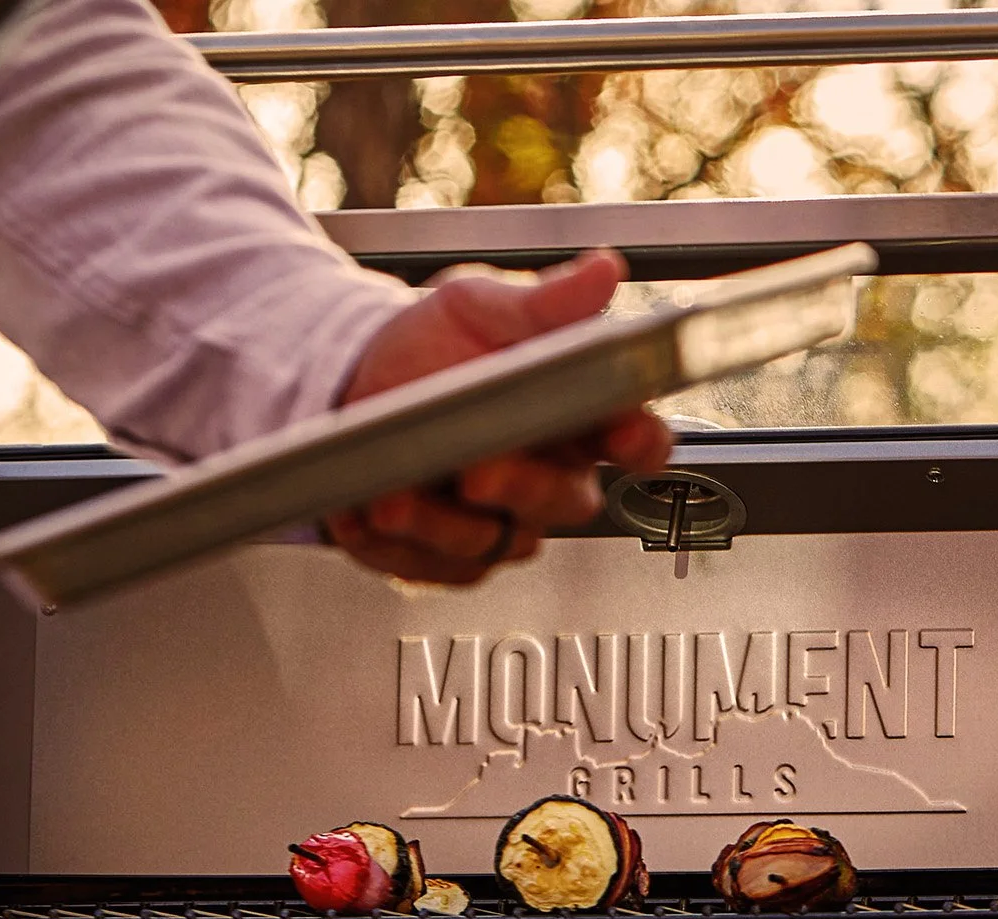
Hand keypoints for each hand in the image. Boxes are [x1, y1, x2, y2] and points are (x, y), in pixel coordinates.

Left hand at [325, 247, 672, 584]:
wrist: (356, 378)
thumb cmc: (435, 343)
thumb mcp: (484, 307)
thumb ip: (546, 301)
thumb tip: (604, 271)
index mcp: (577, 418)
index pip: (640, 441)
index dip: (640, 443)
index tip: (622, 435)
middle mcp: (549, 477)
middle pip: (568, 503)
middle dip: (523, 489)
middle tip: (479, 469)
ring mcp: (502, 522)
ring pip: (495, 542)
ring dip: (441, 525)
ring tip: (393, 497)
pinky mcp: (449, 557)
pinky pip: (435, 568)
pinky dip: (395, 546)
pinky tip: (361, 515)